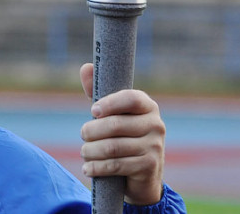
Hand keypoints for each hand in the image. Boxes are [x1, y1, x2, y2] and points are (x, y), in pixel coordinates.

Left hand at [79, 63, 165, 205]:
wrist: (142, 173)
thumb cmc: (122, 135)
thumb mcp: (111, 113)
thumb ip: (97, 91)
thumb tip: (86, 67)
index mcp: (147, 106)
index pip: (131, 98)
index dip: (110, 103)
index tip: (93, 110)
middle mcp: (156, 124)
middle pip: (116, 125)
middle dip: (92, 131)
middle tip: (83, 134)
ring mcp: (155, 146)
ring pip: (113, 147)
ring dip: (91, 151)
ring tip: (84, 152)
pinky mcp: (149, 166)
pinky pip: (116, 165)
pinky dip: (97, 167)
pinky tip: (88, 168)